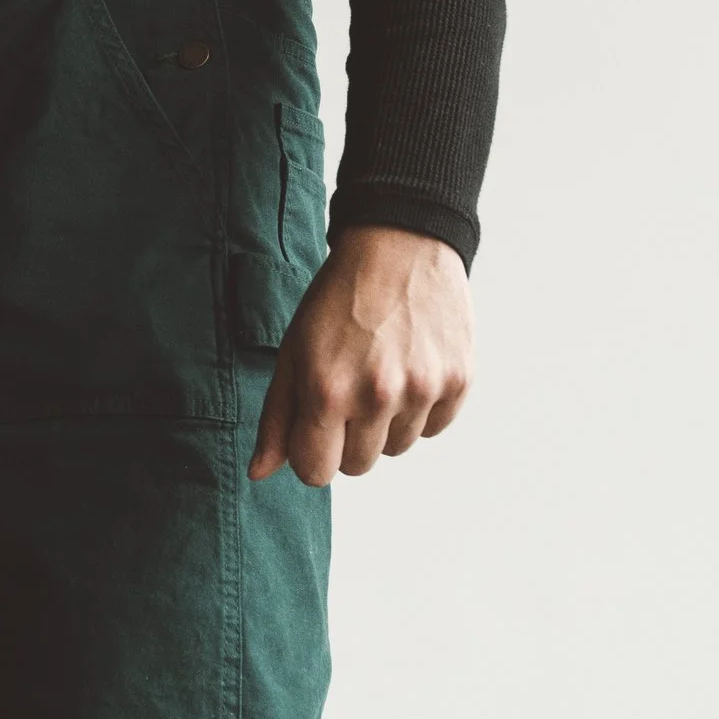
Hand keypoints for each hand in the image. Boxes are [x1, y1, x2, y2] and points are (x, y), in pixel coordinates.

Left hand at [249, 225, 470, 488]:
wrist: (399, 245)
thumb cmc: (338, 298)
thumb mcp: (294, 350)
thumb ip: (276, 417)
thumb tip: (260, 473)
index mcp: (327, 391)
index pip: (316, 472)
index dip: (312, 452)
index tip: (316, 427)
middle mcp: (377, 396)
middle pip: (358, 466)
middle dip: (348, 438)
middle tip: (349, 389)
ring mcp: (422, 389)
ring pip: (397, 448)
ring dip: (386, 422)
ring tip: (380, 371)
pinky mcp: (458, 381)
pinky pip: (434, 428)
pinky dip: (421, 408)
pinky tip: (410, 367)